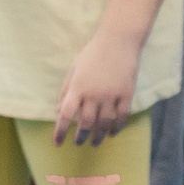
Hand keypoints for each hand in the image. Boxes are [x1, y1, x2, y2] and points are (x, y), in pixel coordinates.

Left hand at [52, 31, 141, 147]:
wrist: (117, 41)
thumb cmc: (92, 54)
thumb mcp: (73, 69)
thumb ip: (65, 91)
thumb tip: (58, 111)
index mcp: (77, 87)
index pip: (65, 115)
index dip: (60, 131)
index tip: (57, 143)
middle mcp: (93, 94)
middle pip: (85, 123)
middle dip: (81, 137)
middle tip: (78, 144)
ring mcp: (111, 95)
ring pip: (104, 123)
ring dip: (98, 136)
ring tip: (94, 143)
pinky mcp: (126, 94)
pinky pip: (122, 117)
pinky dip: (117, 128)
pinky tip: (112, 133)